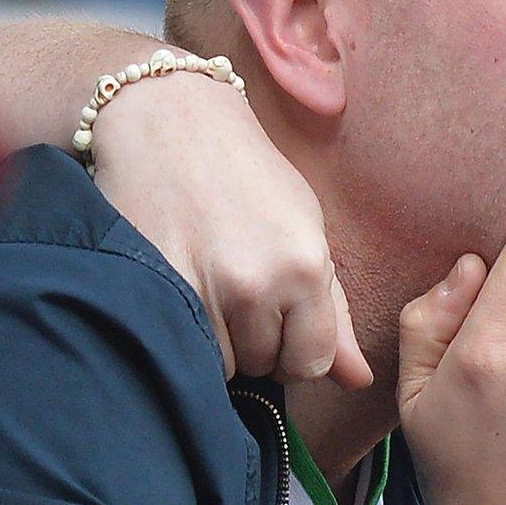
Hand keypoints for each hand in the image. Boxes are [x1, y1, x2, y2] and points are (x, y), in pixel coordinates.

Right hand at [90, 71, 369, 388]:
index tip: (283, 325)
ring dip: (218, 342)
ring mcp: (197, 289)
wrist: (169, 122)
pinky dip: (182, 332)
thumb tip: (358, 382)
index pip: (311, 363)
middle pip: (264, 366)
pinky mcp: (148, 287)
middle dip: (257, 343)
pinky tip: (182, 293)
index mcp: (303, 267)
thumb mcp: (307, 232)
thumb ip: (333, 313)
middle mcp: (253, 285)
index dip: (298, 352)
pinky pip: (177, 345)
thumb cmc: (249, 175)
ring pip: (220, 364)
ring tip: (210, 289)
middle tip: (241, 294)